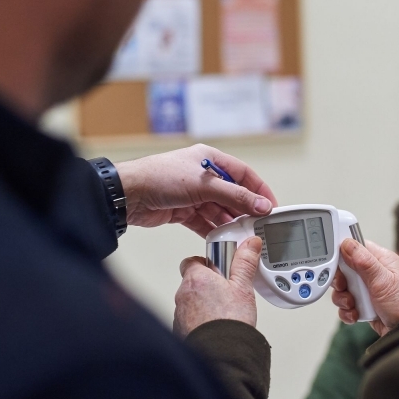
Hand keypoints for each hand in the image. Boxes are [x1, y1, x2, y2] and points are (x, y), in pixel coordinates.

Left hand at [115, 144, 277, 236]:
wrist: (127, 194)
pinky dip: (212, 230)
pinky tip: (221, 239)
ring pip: (218, 210)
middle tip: (256, 225)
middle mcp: (203, 176)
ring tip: (239, 235)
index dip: (259, 190)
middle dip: (244, 210)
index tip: (271, 207)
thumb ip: (236, 196)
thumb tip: (261, 204)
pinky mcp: (182, 210)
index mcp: (210, 159)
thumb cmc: (159, 177)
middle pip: (232, 194)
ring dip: (228, 222)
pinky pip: (203, 221)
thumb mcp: (204, 185)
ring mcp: (192, 194)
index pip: (244, 174)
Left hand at [173, 236, 261, 336]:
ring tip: (224, 311)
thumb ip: (245, 263)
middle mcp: (183, 295)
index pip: (193, 261)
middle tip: (226, 291)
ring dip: (203, 303)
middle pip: (192, 281)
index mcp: (195, 279)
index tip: (221, 269)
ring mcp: (179, 314)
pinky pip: (189, 320)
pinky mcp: (180, 331)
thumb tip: (249, 244)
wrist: (222, 355)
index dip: (208, 263)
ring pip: (191, 302)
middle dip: (207, 284)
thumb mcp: (243, 287)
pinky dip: (199, 320)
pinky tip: (216, 325)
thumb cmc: (229, 321)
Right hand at [332, 239, 398, 335]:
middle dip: (341, 281)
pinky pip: (346, 304)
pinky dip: (347, 311)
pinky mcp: (363, 304)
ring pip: (343, 288)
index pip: (354, 248)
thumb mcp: (383, 280)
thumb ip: (363, 261)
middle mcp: (372, 273)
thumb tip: (347, 243)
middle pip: (344, 269)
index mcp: (380, 260)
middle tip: (345, 287)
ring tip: (352, 304)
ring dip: (343, 298)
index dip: (342, 254)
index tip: (336, 264)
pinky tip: (355, 314)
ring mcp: (367, 289)